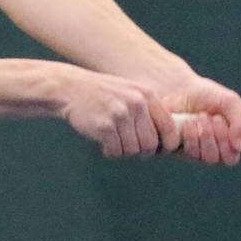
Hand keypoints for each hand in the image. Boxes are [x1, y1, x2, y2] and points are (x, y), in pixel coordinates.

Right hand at [56, 69, 179, 158]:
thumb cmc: (103, 95)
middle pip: (150, 144)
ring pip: (133, 150)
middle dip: (141, 151)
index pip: (169, 127)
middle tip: (129, 147)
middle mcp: (136, 103)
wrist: (70, 88)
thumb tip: (168, 141)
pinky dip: (110, 152)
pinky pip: (116, 151)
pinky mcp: (105, 126)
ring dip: (123, 151)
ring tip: (113, 141)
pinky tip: (103, 143)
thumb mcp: (131, 93)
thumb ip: (149, 110)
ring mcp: (120, 114)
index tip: (159, 150)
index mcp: (146, 95)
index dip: (167, 143)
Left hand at [161, 76, 240, 164]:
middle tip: (215, 119)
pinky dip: (192, 137)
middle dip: (223, 137)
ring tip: (200, 117)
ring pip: (212, 158)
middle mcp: (222, 147)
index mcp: (237, 135)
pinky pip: (194, 155)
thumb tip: (239, 145)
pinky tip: (188, 124)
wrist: (176, 90)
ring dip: (207, 136)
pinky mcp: (185, 153)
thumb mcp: (229, 101)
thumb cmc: (204, 94)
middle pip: (231, 159)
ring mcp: (204, 153)